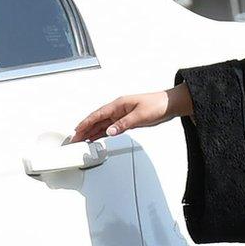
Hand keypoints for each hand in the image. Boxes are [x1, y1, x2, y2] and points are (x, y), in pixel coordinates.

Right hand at [70, 83, 192, 142]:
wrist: (170, 105)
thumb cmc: (157, 104)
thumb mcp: (140, 115)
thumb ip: (123, 124)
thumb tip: (109, 131)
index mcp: (119, 105)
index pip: (97, 115)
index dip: (85, 123)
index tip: (76, 131)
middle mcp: (118, 110)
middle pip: (97, 120)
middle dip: (85, 129)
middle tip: (74, 139)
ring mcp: (122, 115)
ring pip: (103, 125)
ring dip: (92, 132)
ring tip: (82, 141)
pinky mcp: (127, 121)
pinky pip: (111, 128)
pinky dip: (102, 133)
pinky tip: (97, 138)